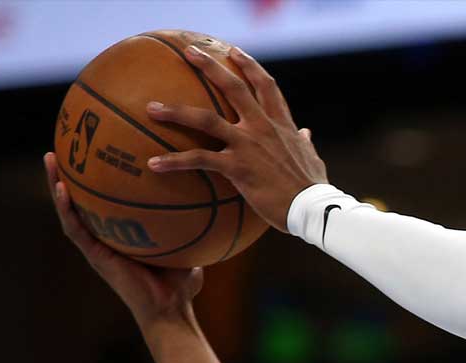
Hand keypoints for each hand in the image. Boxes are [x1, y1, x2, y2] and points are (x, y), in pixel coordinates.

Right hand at [44, 151, 204, 325]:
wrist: (171, 311)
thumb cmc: (181, 283)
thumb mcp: (191, 241)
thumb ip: (197, 219)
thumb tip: (215, 192)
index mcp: (122, 231)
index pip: (107, 198)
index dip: (99, 175)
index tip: (97, 146)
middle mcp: (105, 236)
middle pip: (83, 197)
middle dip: (74, 170)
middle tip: (66, 142)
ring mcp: (97, 246)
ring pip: (70, 209)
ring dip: (57, 184)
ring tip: (51, 157)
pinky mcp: (94, 256)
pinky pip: (75, 228)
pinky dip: (66, 208)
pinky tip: (62, 188)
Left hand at [145, 45, 326, 231]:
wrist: (312, 208)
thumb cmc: (313, 188)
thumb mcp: (312, 159)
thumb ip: (305, 143)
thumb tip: (306, 134)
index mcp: (282, 124)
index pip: (266, 86)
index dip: (250, 66)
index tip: (235, 52)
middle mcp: (262, 127)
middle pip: (233, 88)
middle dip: (210, 67)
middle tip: (190, 52)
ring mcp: (248, 145)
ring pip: (205, 119)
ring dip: (176, 112)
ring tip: (152, 108)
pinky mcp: (237, 167)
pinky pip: (200, 159)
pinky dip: (175, 161)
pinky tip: (153, 164)